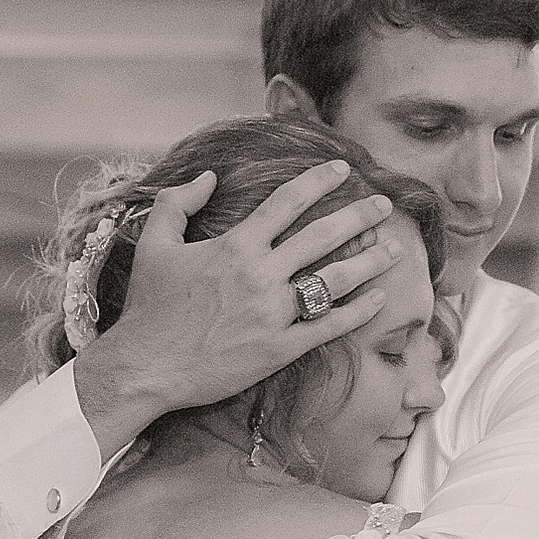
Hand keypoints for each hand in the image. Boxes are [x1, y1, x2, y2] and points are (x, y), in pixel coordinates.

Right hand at [73, 162, 401, 449]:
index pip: (286, 202)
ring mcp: (273, 314)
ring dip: (370, 262)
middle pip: (322, 236)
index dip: (318, 182)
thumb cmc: (149, 307)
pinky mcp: (279, 349)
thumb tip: (209, 176)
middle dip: (359, 215)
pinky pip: (328, 326)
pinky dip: (358, 312)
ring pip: (335, 280)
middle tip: (384, 204)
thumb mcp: (154, 245)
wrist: (144, 367)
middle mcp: (260, 275)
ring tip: (394, 249)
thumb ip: (178, 202)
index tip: (343, 170)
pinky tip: (379, 299)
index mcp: (234, 246)